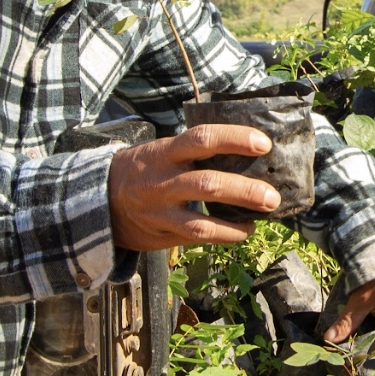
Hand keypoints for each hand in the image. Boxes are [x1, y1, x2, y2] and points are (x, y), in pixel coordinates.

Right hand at [108, 125, 280, 250]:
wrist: (102, 200)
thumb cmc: (144, 169)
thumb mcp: (161, 151)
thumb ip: (193, 152)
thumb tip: (247, 152)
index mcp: (165, 152)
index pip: (202, 139)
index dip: (234, 139)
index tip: (263, 143)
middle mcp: (162, 180)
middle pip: (207, 184)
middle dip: (244, 190)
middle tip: (273, 195)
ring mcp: (161, 210)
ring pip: (202, 219)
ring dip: (238, 219)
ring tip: (266, 213)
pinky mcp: (162, 232)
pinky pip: (198, 236)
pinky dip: (226, 235)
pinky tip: (244, 231)